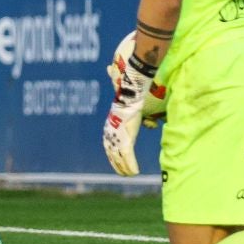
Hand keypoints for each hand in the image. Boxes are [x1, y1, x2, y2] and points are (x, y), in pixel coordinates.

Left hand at [102, 50, 157, 176]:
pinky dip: (131, 166)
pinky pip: (128, 158)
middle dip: (117, 164)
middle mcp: (111, 134)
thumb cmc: (126, 91)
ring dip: (124, 168)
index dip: (111, 153)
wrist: (130, 93)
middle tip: (122, 173)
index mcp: (110, 125)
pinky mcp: (126, 141)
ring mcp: (117, 139)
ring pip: (119, 159)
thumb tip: (109, 68)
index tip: (115, 160)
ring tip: (129, 175)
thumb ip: (115, 83)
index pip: (108, 143)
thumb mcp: (120, 91)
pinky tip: (135, 173)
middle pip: (112, 154)